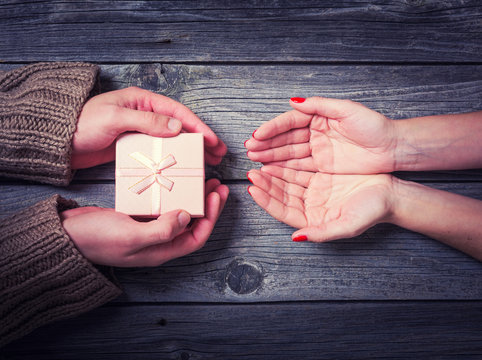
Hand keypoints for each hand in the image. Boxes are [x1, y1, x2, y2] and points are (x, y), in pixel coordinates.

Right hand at [61, 179, 228, 266]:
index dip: (211, 217)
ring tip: (202, 180)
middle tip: (216, 184)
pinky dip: (174, 194)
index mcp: (160, 251)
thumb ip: (161, 230)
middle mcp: (158, 242)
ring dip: (194, 198)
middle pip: (192, 225)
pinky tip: (176, 182)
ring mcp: (148, 229)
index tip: (216, 194)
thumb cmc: (96, 238)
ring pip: (180, 214)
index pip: (196, 237)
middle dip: (208, 206)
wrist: (66, 235)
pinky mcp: (139, 218)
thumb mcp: (130, 236)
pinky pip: (164, 206)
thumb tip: (187, 217)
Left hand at [72, 87, 226, 168]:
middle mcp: (145, 114)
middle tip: (218, 154)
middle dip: (200, 139)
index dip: (197, 126)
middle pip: (179, 126)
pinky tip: (182, 168)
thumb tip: (177, 127)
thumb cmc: (83, 125)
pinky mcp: (135, 146)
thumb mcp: (114, 118)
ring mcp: (141, 131)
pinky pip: (159, 152)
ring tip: (207, 163)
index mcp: (142, 101)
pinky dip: (173, 158)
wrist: (60, 143)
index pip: (177, 112)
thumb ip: (146, 121)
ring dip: (190, 151)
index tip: (211, 140)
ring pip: (172, 140)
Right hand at [245, 97, 396, 173]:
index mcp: (319, 117)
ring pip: (290, 153)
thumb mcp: (347, 110)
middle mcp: (316, 132)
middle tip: (250, 149)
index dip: (273, 128)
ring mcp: (318, 149)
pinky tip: (271, 169)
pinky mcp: (323, 165)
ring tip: (255, 159)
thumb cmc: (373, 126)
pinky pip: (299, 166)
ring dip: (271, 156)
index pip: (290, 122)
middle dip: (267, 143)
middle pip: (286, 138)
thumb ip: (319, 105)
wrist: (392, 148)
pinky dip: (284, 168)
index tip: (257, 134)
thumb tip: (293, 101)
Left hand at [247, 166, 393, 241]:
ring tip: (259, 164)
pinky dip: (285, 166)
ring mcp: (313, 192)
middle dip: (265, 185)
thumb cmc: (372, 211)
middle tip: (251, 173)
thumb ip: (321, 233)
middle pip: (281, 196)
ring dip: (272, 174)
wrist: (390, 194)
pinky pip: (297, 171)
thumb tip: (296, 238)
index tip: (253, 190)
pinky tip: (275, 159)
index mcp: (313, 221)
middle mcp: (310, 207)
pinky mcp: (319, 178)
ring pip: (286, 183)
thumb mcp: (347, 225)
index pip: (283, 211)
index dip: (267, 201)